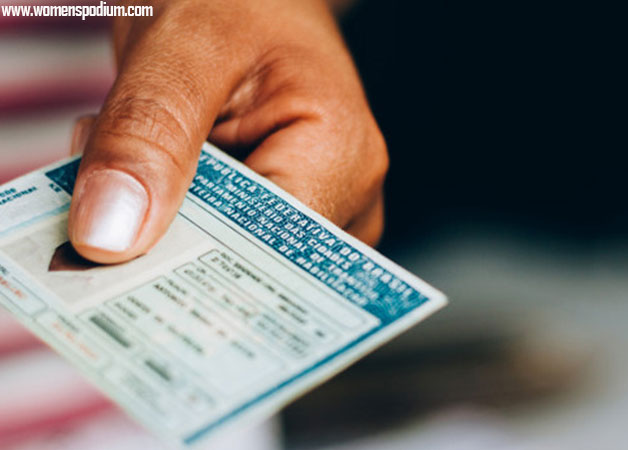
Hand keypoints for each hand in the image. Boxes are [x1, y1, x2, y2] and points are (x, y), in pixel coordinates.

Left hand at [68, 0, 386, 263]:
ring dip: (155, 221)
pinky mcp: (281, 209)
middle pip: (247, 265)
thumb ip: (148, 132)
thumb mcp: (183, 44)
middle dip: (160, 238)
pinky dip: (163, 214)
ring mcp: (315, 206)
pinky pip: (217, 240)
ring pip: (222, 257)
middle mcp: (343, 194)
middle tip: (104, 184)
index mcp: (342, 154)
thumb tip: (112, 237)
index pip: (269, 256)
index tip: (107, 264)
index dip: (187, 270)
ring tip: (130, 152)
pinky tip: (146, 170)